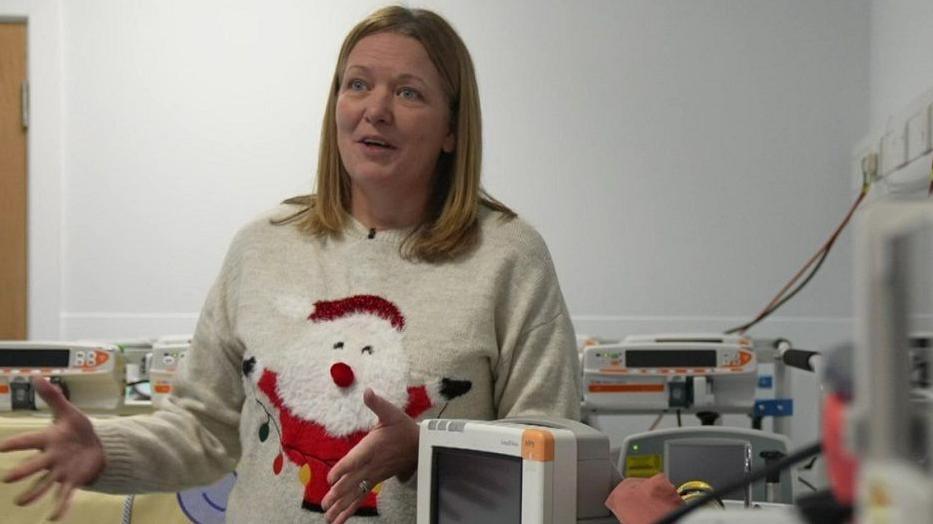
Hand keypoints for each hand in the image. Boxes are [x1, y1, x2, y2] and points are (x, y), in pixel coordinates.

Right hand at [0, 377, 105, 520]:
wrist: (98, 446)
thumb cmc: (78, 430)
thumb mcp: (68, 411)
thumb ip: (53, 397)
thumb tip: (37, 377)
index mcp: (49, 439)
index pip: (29, 441)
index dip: (15, 444)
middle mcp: (51, 458)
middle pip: (35, 466)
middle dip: (23, 472)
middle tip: (8, 478)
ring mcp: (61, 471)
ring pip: (45, 484)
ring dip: (34, 493)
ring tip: (21, 503)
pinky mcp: (74, 481)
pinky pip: (65, 496)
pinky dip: (60, 508)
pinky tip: (52, 519)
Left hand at [321, 388, 418, 523]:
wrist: (420, 446)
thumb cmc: (403, 428)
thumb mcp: (392, 412)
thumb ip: (378, 403)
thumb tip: (367, 391)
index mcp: (374, 447)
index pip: (358, 458)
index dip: (345, 467)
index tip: (331, 477)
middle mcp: (372, 464)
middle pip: (354, 481)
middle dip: (339, 493)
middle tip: (326, 504)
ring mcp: (373, 475)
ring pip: (357, 492)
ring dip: (342, 505)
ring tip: (329, 517)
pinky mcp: (375, 481)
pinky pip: (361, 496)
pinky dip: (350, 508)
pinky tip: (339, 518)